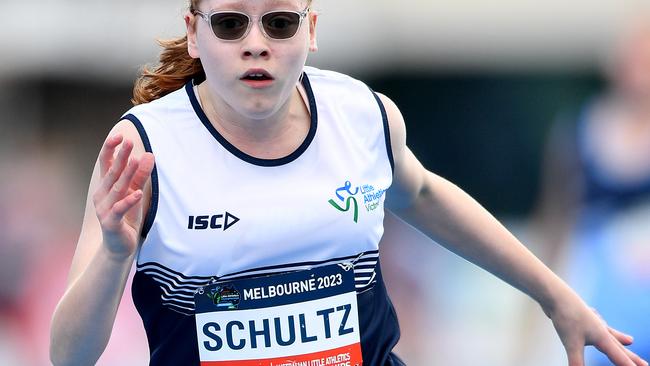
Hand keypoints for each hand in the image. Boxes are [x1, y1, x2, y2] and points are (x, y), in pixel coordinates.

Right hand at [93, 134, 154, 259]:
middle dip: (120, 156)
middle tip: (128, 141)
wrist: (120, 246)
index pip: (105, 163)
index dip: (110, 149)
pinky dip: (129, 201)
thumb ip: (141, 175)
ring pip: (117, 188)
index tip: (119, 136)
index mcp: (106, 185)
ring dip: (127, 174)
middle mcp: (102, 195)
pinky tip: (138, 193)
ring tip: (136, 160)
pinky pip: (120, 209)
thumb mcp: (136, 192)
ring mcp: (104, 209)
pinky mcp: (111, 222)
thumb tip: (149, 154)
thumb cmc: (127, 216)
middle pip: (112, 172)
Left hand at [548, 293, 647, 365]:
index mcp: (602, 336)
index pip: (619, 356)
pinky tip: (596, 316)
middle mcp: (600, 328)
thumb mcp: (571, 343)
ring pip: (609, 332)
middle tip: (645, 365)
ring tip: (630, 341)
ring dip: (619, 338)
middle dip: (631, 357)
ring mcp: (591, 321)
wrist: (556, 295)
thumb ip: (576, 362)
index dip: (630, 365)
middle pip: (619, 346)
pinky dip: (600, 323)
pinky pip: (595, 322)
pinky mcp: (581, 316)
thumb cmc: (566, 317)